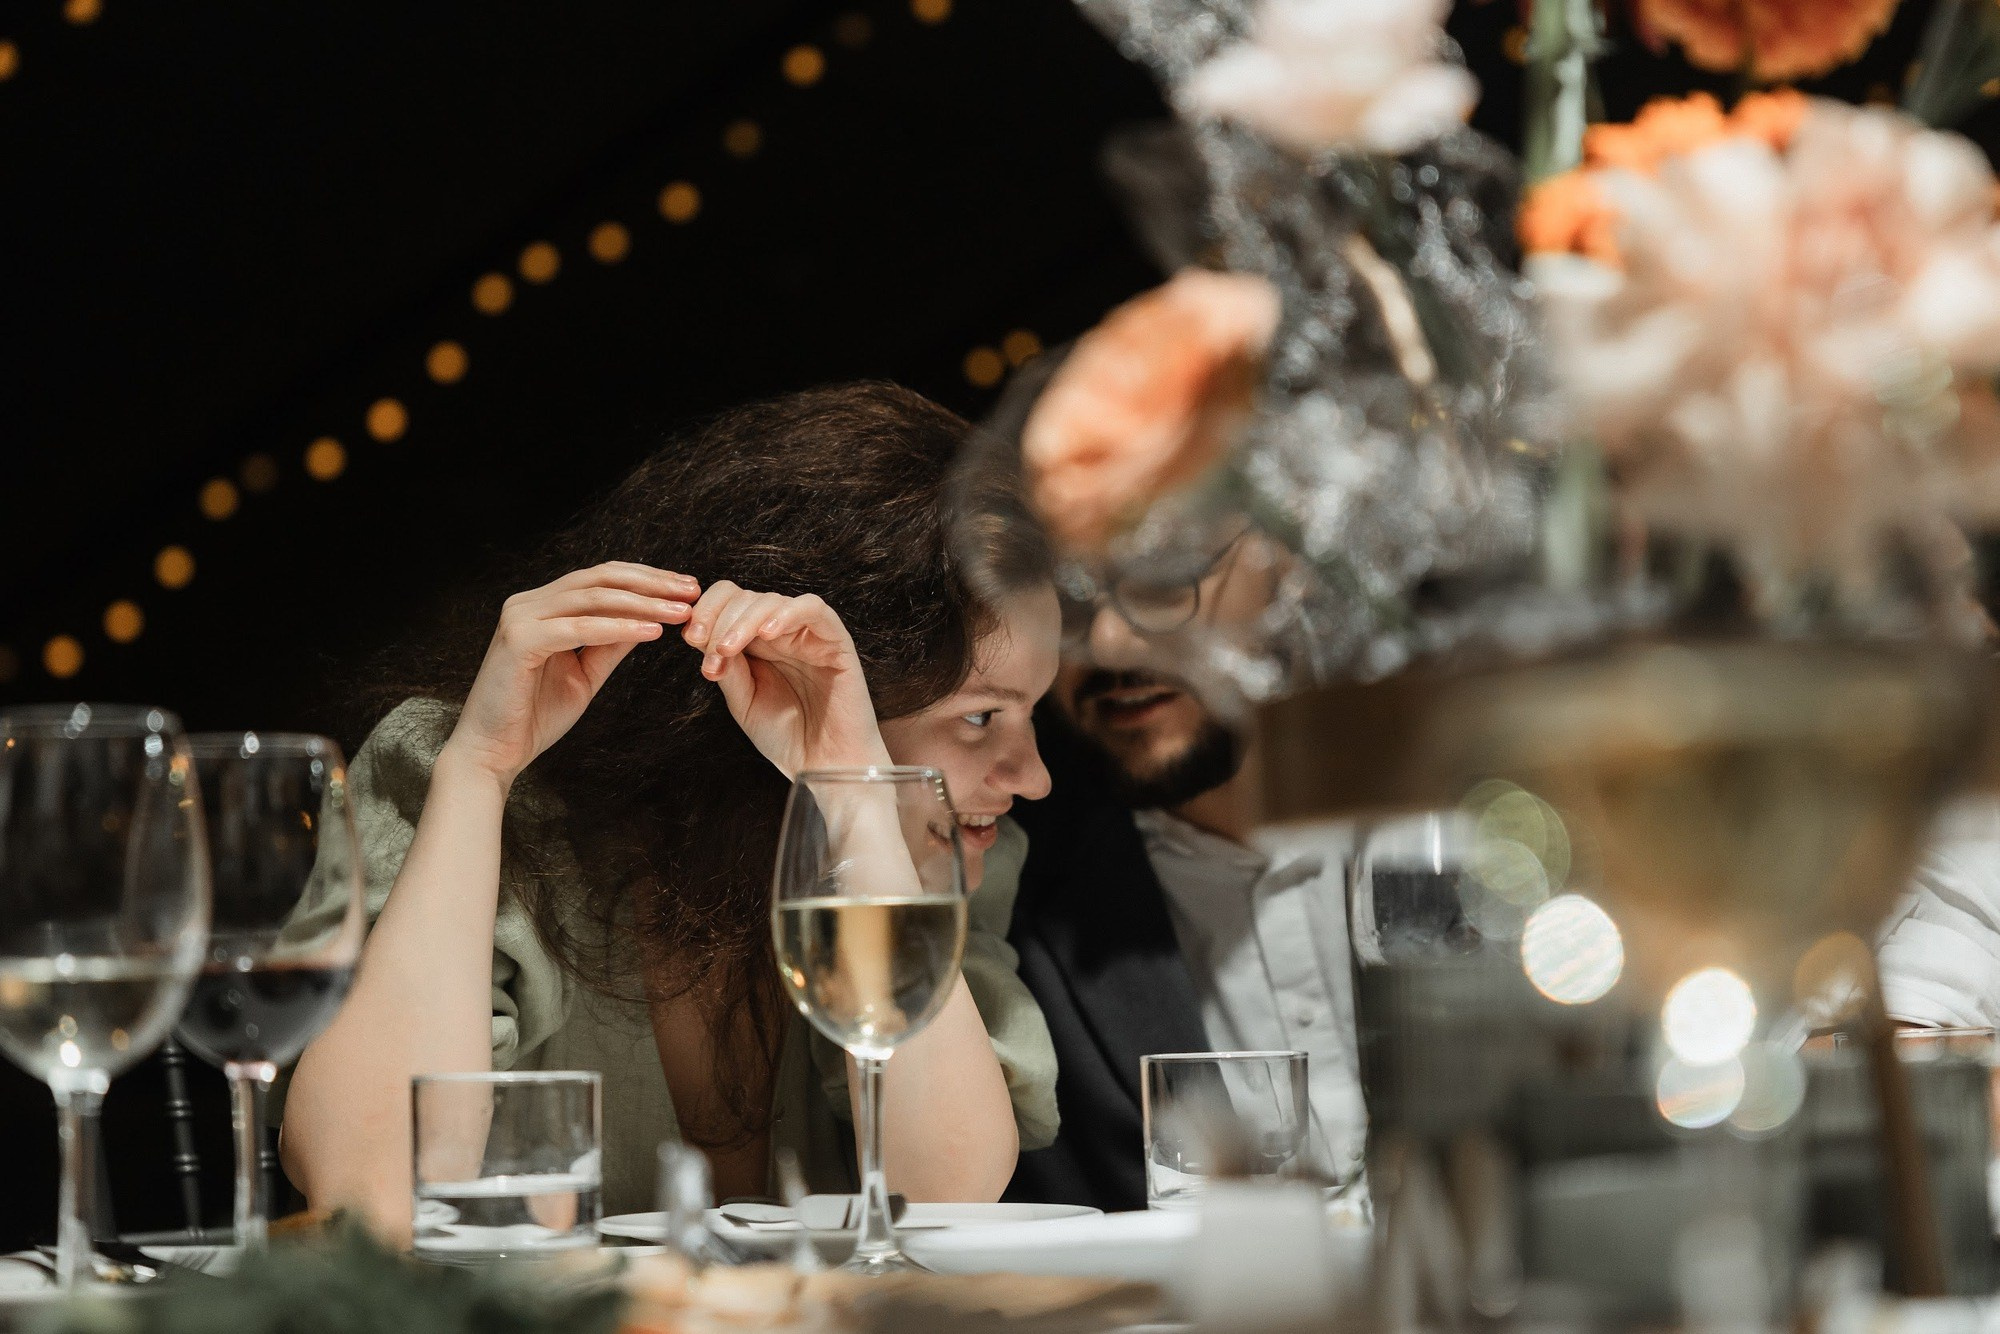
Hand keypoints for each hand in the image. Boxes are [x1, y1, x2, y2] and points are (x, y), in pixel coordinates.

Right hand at [443, 563, 697, 786]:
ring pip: (593, 598)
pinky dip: (618, 629)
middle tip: (693, 591)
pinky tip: (651, 633)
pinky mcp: (519, 640)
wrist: (493, 753)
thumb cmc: (534, 716)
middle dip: (652, 584)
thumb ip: (611, 644)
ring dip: (643, 604)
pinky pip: (578, 629)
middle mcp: (528, 603)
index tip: (688, 588)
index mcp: (543, 606)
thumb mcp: (585, 673)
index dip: (647, 579)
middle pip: (601, 579)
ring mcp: (521, 618)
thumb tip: (650, 620)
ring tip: (681, 613)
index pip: (602, 578)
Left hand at [682, 582, 891, 777]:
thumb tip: (701, 636)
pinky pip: (813, 609)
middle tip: (711, 651)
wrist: (824, 767)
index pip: (729, 604)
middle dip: (719, 619)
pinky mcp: (836, 641)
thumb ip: (728, 669)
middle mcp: (782, 635)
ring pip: (772, 601)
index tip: (690, 638)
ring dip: (743, 620)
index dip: (706, 611)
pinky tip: (767, 633)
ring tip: (728, 649)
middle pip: (745, 598)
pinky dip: (787, 613)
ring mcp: (808, 636)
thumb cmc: (787, 738)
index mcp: (758, 646)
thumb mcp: (743, 702)